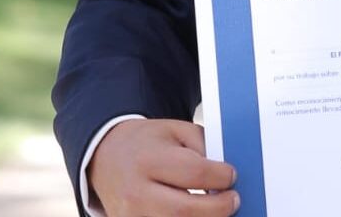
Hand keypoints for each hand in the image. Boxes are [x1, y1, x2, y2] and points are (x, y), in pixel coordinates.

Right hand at [88, 119, 238, 216]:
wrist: (107, 157)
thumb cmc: (148, 143)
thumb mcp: (177, 130)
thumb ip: (204, 146)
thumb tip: (227, 173)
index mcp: (149, 160)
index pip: (194, 173)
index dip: (221, 177)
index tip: (232, 176)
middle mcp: (135, 192)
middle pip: (184, 211)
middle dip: (217, 209)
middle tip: (233, 201)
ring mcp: (129, 216)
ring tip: (216, 209)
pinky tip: (197, 213)